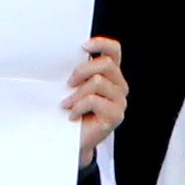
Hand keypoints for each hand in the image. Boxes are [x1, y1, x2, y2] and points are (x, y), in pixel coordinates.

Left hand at [65, 37, 128, 155]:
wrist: (71, 140)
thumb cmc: (71, 111)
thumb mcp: (73, 87)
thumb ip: (77, 73)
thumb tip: (64, 59)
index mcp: (110, 74)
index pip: (114, 51)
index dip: (101, 44)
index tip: (83, 47)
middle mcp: (119, 85)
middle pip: (105, 64)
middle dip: (82, 70)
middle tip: (69, 82)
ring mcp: (119, 101)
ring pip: (97, 82)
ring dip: (77, 93)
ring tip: (68, 103)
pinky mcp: (115, 115)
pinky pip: (94, 100)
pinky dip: (78, 106)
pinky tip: (73, 115)